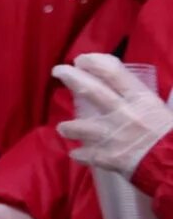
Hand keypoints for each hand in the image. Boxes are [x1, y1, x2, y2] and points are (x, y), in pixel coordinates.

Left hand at [53, 54, 172, 177]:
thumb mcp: (160, 110)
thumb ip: (140, 101)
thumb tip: (122, 90)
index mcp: (141, 100)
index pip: (114, 73)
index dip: (94, 62)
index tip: (82, 60)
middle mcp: (124, 114)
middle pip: (91, 91)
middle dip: (72, 78)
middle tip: (58, 71)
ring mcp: (113, 136)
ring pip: (81, 127)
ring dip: (69, 127)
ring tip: (63, 128)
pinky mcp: (109, 158)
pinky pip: (87, 155)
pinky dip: (80, 155)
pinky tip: (76, 154)